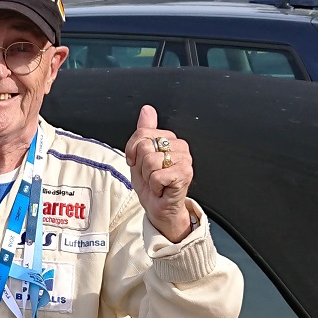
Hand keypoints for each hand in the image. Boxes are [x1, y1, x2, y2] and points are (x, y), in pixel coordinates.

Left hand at [124, 105, 193, 241]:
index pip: (142, 132)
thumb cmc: (152, 185)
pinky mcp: (185, 173)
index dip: (132, 150)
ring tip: (156, 182)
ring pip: (150, 160)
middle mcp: (180, 146)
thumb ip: (143, 132)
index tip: (138, 163)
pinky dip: (154, 186)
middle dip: (141, 165)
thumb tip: (147, 110)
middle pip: (145, 145)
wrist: (160, 207)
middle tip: (150, 175)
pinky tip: (161, 188)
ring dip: (147, 177)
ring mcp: (185, 159)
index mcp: (170, 139)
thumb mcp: (140, 156)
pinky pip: (157, 175)